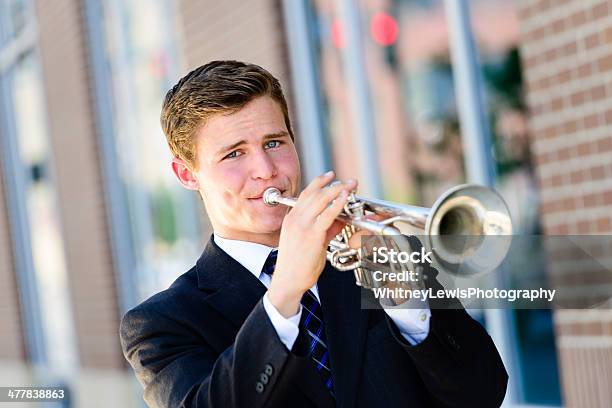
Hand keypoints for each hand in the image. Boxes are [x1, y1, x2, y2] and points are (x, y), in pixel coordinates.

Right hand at [268, 171, 356, 316]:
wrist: (288, 280)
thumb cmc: (298, 264)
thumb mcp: (312, 242)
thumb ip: (327, 229)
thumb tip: (342, 219)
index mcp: (292, 218)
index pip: (306, 194)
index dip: (319, 182)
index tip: (330, 175)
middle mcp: (295, 219)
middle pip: (315, 193)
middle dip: (334, 184)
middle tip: (349, 181)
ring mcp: (302, 226)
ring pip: (321, 200)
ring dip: (338, 190)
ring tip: (350, 186)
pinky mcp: (311, 235)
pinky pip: (327, 215)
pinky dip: (337, 204)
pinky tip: (345, 199)